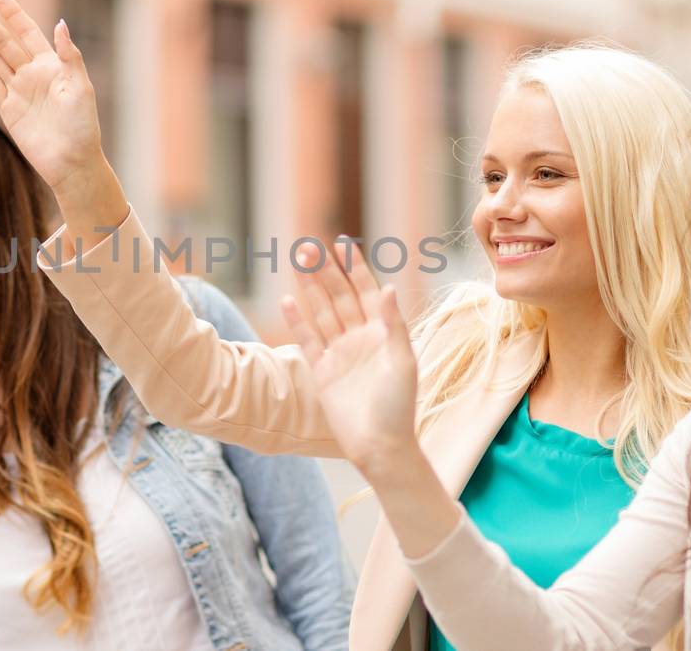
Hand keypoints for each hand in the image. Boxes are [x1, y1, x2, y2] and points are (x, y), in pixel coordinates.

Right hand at [0, 0, 106, 201]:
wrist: (72, 162)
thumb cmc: (83, 126)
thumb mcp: (81, 88)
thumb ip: (70, 56)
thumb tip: (60, 24)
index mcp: (52, 65)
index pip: (26, 32)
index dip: (11, 12)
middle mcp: (33, 74)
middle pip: (4, 41)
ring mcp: (19, 91)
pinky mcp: (8, 109)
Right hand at [281, 240, 420, 472]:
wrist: (380, 445)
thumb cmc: (399, 406)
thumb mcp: (402, 362)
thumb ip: (393, 325)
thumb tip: (387, 287)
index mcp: (383, 333)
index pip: (367, 292)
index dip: (355, 268)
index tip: (343, 244)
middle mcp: (360, 338)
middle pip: (339, 297)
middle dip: (325, 271)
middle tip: (308, 246)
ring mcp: (339, 353)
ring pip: (322, 312)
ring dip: (310, 287)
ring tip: (297, 261)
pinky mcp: (322, 372)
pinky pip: (308, 341)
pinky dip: (297, 321)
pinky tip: (287, 300)